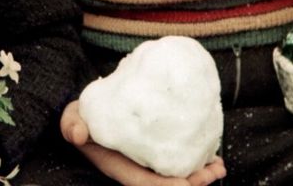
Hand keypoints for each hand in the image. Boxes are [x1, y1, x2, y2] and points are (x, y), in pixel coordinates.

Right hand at [60, 100, 226, 185]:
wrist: (89, 113)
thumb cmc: (82, 118)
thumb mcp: (72, 118)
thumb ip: (72, 124)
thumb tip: (78, 134)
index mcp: (119, 166)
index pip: (145, 184)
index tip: (187, 184)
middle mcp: (136, 169)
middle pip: (168, 184)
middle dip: (194, 182)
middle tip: (216, 169)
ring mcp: (147, 162)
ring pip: (176, 175)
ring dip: (199, 173)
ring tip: (219, 165)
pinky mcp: (155, 150)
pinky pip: (178, 160)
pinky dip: (195, 158)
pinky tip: (212, 152)